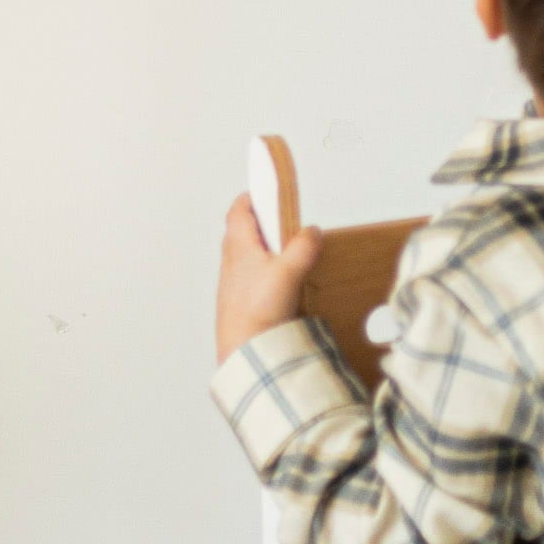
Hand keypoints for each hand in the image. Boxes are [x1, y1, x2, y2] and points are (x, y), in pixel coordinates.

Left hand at [215, 193, 322, 364]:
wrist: (243, 351)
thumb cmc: (258, 311)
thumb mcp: (289, 272)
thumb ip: (303, 247)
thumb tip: (312, 231)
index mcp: (238, 245)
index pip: (238, 210)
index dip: (252, 198)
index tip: (266, 192)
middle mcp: (231, 262)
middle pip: (242, 231)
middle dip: (262, 224)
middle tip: (283, 223)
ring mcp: (233, 283)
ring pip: (247, 256)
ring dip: (264, 250)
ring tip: (288, 255)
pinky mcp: (239, 302)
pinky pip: (251, 278)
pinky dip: (265, 273)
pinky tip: (283, 286)